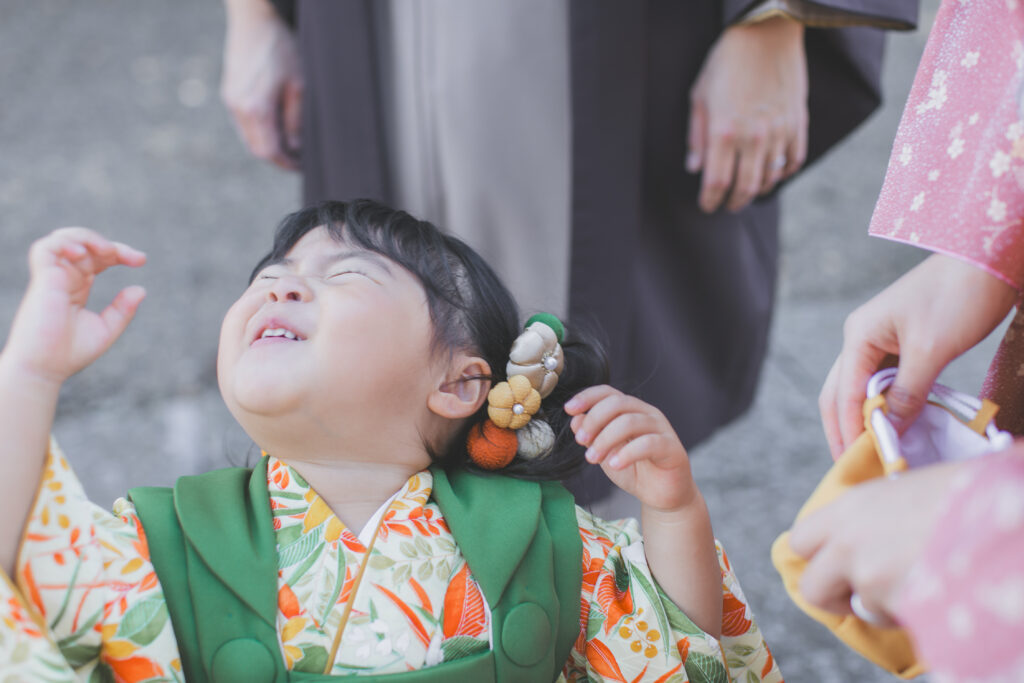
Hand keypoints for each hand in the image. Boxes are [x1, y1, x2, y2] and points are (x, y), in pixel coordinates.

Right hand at [3, 228, 145, 384]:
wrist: (44, 368)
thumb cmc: (69, 353)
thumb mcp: (105, 329)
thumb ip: (122, 309)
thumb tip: (140, 289)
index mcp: (77, 287)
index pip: (97, 258)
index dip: (119, 253)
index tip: (141, 260)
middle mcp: (63, 278)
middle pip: (85, 245)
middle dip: (110, 245)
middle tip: (133, 258)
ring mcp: (51, 278)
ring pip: (63, 239)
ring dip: (87, 238)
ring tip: (108, 251)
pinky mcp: (42, 281)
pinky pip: (46, 249)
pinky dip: (65, 242)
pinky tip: (83, 253)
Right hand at [220, 0, 302, 170]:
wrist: (253, 20)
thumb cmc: (279, 48)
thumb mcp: (298, 86)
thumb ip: (295, 120)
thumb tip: (295, 147)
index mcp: (256, 109)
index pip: (269, 151)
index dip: (286, 164)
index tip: (300, 167)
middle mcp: (239, 108)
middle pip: (257, 149)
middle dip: (277, 158)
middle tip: (298, 159)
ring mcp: (231, 101)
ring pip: (249, 138)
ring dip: (268, 145)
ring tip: (290, 144)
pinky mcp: (229, 93)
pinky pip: (243, 124)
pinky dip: (259, 131)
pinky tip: (276, 126)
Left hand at [565, 385, 696, 511]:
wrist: (661, 495)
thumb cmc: (634, 470)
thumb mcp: (605, 454)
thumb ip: (591, 437)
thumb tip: (576, 419)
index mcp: (630, 410)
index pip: (608, 393)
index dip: (587, 397)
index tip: (569, 410)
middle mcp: (647, 414)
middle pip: (617, 403)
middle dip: (594, 420)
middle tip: (580, 439)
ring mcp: (661, 428)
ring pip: (629, 422)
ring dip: (605, 439)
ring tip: (592, 458)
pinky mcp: (672, 447)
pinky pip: (648, 443)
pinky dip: (627, 453)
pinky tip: (615, 464)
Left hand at [688, 16, 807, 212]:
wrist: (766, 32)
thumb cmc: (726, 62)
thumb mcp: (699, 97)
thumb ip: (697, 137)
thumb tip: (695, 169)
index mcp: (724, 130)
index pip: (717, 182)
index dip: (710, 200)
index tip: (707, 206)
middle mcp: (753, 136)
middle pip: (745, 187)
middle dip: (734, 202)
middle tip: (728, 204)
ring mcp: (779, 131)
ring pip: (771, 177)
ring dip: (758, 190)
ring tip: (748, 190)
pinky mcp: (798, 123)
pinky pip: (794, 160)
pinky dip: (783, 172)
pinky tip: (773, 173)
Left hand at [789, 461, 961, 623]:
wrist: (1008, 513)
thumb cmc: (968, 491)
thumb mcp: (909, 490)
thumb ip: (877, 514)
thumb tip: (873, 530)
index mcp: (849, 508)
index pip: (800, 540)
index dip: (818, 554)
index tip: (835, 559)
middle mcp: (850, 544)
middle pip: (814, 589)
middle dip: (838, 595)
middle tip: (863, 592)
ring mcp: (874, 581)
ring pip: (865, 609)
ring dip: (888, 604)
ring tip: (927, 577)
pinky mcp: (903, 610)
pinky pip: (902, 622)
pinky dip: (920, 616)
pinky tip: (946, 590)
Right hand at [820, 254, 1017, 459]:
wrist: (987, 257)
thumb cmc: (958, 297)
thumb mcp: (931, 350)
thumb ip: (907, 392)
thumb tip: (888, 429)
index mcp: (859, 335)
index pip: (844, 394)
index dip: (848, 431)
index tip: (856, 465)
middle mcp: (861, 337)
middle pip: (840, 392)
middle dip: (843, 429)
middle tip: (851, 466)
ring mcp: (879, 338)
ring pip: (860, 388)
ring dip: (863, 419)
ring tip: (871, 452)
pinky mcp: (901, 341)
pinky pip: (884, 380)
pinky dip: (885, 405)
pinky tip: (895, 425)